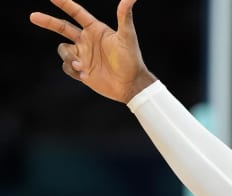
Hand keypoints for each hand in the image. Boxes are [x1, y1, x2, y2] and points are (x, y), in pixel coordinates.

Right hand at [30, 0, 156, 103]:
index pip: (76, 13)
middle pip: (62, 27)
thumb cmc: (131, 59)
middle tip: (33, 16)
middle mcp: (87, 40)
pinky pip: (67, 66)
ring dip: (70, 58)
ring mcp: (83, 55)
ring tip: (83, 66)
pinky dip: (73, 70)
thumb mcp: (127, 36)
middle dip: (48, 22)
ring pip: (63, 50)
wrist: (130, 84)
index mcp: (96, 29)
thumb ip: (125, 16)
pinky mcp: (81, 70)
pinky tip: (86, 76)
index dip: (64, 4)